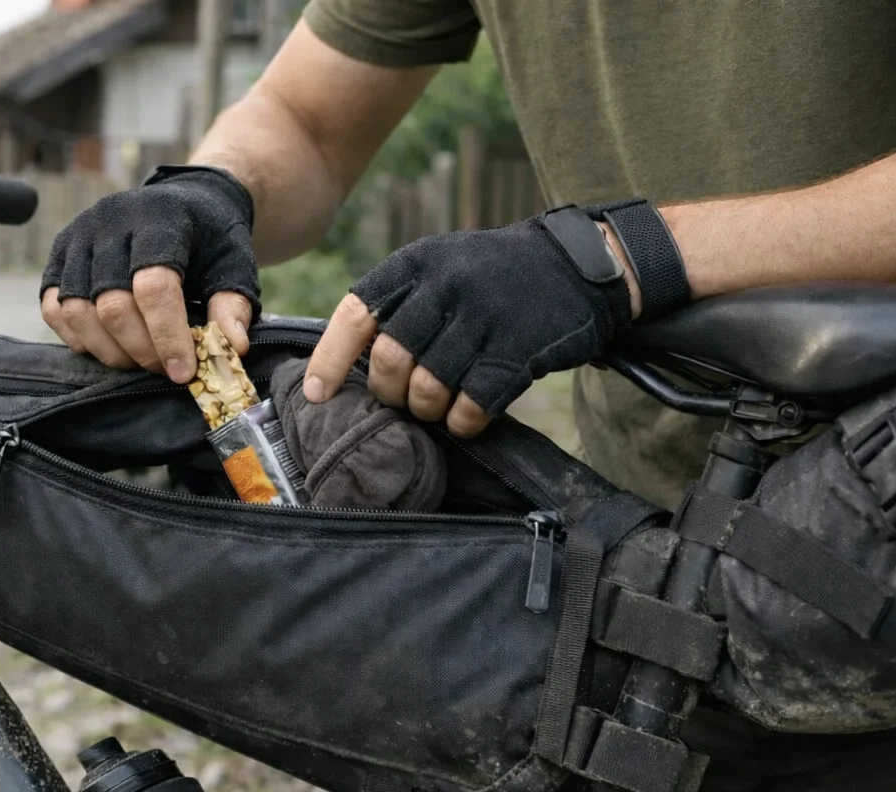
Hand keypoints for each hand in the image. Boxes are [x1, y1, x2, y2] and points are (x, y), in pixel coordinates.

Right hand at [41, 166, 258, 382]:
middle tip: (164, 368)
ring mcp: (78, 237)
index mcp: (159, 218)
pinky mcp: (59, 255)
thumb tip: (232, 349)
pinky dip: (79, 338)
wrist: (187, 204)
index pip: (153, 286)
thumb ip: (233, 305)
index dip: (167, 336)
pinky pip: (54, 308)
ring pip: (77, 310)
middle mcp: (110, 222)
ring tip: (138, 360)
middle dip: (140, 350)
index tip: (183, 372)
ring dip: (109, 350)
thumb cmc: (211, 239)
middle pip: (112, 304)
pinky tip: (109, 346)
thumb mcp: (234, 265)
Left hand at [304, 210, 641, 437]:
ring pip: (428, 389)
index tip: (316, 395)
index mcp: (416, 264)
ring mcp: (484, 316)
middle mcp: (445, 286)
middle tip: (406, 399)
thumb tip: (340, 364)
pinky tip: (469, 417)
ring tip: (440, 405)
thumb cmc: (493, 279)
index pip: (355, 315)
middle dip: (391, 393)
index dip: (330, 360)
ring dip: (428, 411)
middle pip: (389, 362)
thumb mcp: (440, 268)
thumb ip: (397, 305)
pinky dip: (463, 422)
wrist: (579, 266)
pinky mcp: (519, 348)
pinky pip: (472, 406)